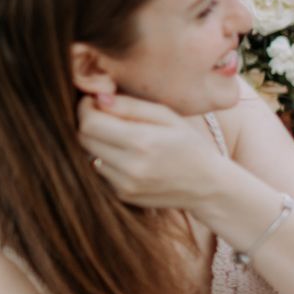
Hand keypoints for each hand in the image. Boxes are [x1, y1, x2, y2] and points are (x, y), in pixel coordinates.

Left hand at [78, 93, 226, 209]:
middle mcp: (130, 166)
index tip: (93, 101)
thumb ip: (131, 106)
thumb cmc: (191, 145)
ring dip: (98, 142)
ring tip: (122, 137)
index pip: (90, 122)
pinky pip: (101, 171)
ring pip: (89, 155)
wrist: (209, 186)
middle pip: (84, 139)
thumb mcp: (169, 117)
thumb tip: (98, 98)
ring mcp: (125, 184)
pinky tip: (130, 157)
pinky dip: (108, 160)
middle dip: (89, 122)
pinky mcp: (123, 195)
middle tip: (104, 115)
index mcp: (143, 141)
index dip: (86, 107)